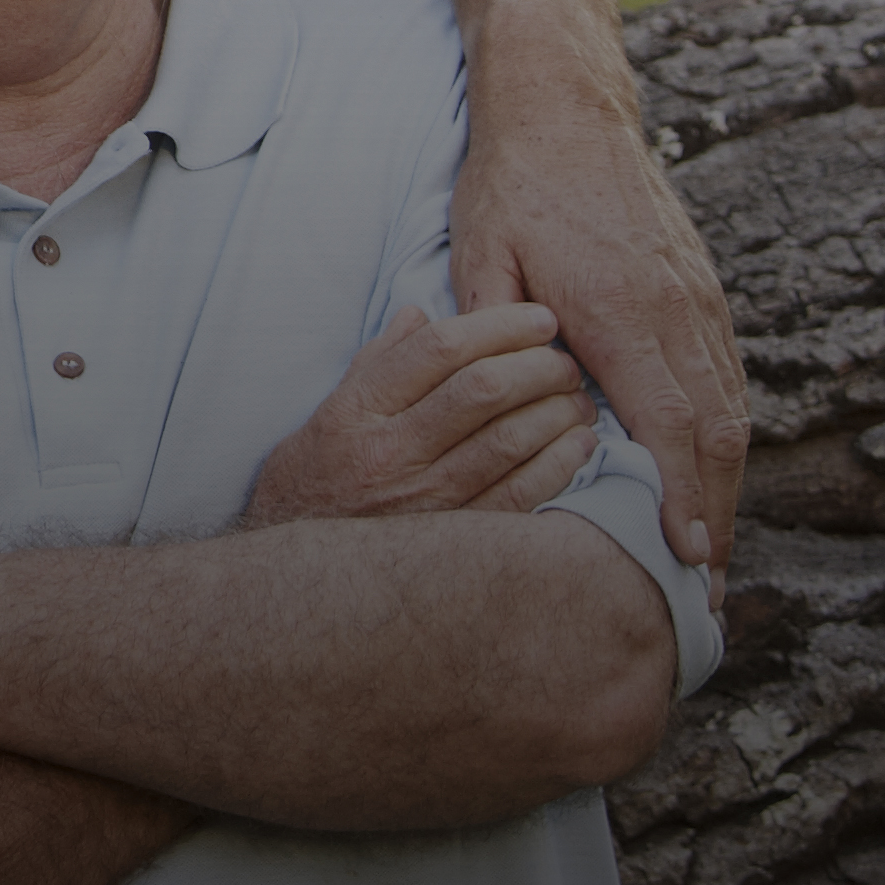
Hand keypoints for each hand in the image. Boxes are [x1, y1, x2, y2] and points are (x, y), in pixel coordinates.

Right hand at [244, 302, 594, 526]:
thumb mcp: (333, 409)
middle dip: (536, 364)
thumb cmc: (318, 477)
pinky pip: (523, 494)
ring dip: (556, 411)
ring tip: (577, 396)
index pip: (438, 350)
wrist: (306, 569)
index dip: (497, 325)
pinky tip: (579, 443)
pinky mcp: (458, 539)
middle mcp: (393, 451)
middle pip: (481, 390)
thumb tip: (422, 315)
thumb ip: (379, 360)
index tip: (537, 317)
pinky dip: (561, 463)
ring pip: (509, 439)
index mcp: (360, 410)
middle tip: (563, 357)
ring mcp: (427, 499)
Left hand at [452, 109, 744, 571]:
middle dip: (713, 515)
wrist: (566, 110)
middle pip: (714, 433)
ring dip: (724, 484)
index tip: (682, 555)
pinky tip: (707, 474)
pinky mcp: (705, 291)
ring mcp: (699, 300)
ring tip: (707, 551)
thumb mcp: (483, 255)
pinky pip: (727, 377)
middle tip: (701, 586)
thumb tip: (503, 405)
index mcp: (621, 309)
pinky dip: (724, 434)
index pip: (666, 423)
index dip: (678, 495)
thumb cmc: (512, 184)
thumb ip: (491, 333)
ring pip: (731, 409)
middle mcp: (675, 311)